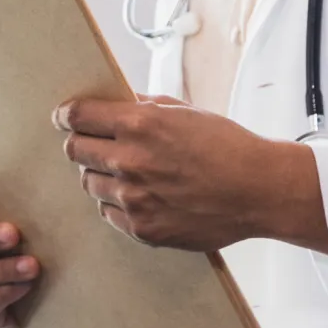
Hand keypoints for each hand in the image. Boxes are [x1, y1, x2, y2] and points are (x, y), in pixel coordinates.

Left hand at [56, 95, 327, 253]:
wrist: (262, 191)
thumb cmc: (229, 148)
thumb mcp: (186, 112)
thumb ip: (144, 106)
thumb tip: (115, 100)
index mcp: (140, 124)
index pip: (77, 116)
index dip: (68, 115)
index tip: (66, 118)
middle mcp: (130, 160)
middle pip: (75, 150)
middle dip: (83, 143)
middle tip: (97, 144)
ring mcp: (134, 197)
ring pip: (89, 182)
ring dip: (102, 175)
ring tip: (130, 173)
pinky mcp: (141, 227)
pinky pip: (108, 212)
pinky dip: (118, 203)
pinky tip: (143, 196)